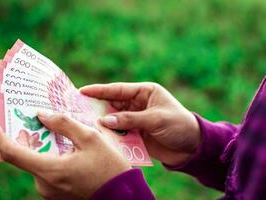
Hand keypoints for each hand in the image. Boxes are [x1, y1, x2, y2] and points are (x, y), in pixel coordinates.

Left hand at [0, 114, 130, 199]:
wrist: (122, 195)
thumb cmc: (109, 167)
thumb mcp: (90, 138)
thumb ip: (64, 124)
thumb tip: (42, 115)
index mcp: (50, 170)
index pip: (12, 152)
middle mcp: (44, 183)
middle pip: (25, 154)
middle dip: (26, 134)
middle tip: (32, 115)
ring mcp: (49, 190)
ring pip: (37, 161)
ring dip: (40, 144)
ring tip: (52, 127)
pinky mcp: (56, 192)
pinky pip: (45, 169)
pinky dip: (48, 154)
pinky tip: (62, 145)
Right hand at [80, 82, 200, 165]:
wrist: (192, 147)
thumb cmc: (178, 125)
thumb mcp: (155, 119)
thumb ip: (130, 119)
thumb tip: (104, 120)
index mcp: (144, 92)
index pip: (118, 89)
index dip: (99, 90)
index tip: (82, 91)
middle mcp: (138, 104)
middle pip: (113, 104)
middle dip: (97, 106)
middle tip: (77, 108)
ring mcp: (136, 119)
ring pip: (114, 119)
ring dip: (102, 122)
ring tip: (83, 123)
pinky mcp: (136, 133)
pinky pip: (119, 132)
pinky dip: (110, 134)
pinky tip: (99, 136)